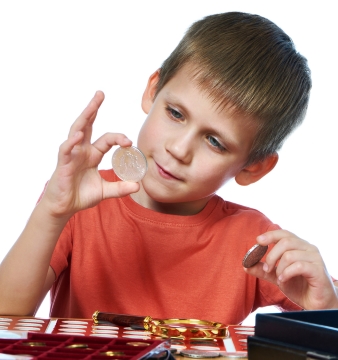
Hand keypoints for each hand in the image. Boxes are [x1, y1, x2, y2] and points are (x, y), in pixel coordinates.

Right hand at [41, 91, 139, 217]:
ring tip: (92, 104)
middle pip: (88, 125)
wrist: (64, 208)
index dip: (118, 138)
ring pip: (76, 131)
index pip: (106, 140)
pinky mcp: (63, 165)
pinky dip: (72, 142)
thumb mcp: (105, 191)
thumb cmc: (81, 195)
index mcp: (92, 155)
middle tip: (100, 94)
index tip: (129, 142)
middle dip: (93, 109)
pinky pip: (66, 150)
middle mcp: (82, 151)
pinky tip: (79, 134)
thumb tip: (138, 186)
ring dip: (84, 117)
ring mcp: (71, 156)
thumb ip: (120, 188)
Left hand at [244, 229, 337, 309]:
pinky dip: (286, 273)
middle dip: (271, 255)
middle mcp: (308, 248)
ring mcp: (315, 258)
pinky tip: (283, 280)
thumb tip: (246, 265)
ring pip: (290, 254)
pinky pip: (299, 266)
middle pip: (285, 241)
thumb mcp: (277, 277)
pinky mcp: (318, 270)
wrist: (318, 305)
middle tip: (266, 268)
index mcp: (299, 246)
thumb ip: (263, 270)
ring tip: (278, 278)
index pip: (284, 233)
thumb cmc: (300, 287)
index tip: (258, 241)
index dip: (270, 235)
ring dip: (279, 267)